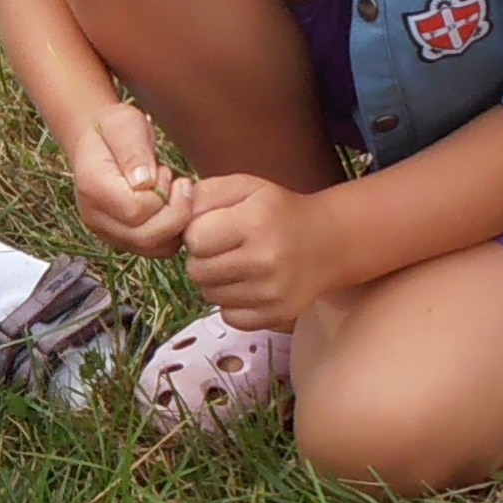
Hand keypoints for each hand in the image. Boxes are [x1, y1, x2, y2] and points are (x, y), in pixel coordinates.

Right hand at [61, 100, 195, 252]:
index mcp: (94, 188)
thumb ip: (135, 151)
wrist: (97, 139)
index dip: (162, 194)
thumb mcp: (125, 125)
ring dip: (176, 224)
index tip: (167, 171)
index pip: (137, 210)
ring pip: (153, 248)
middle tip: (180, 184)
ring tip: (174, 194)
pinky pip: (155, 249)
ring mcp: (107, 232)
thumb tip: (145, 182)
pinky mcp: (121, 238)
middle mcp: (95, 217)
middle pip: (146, 237)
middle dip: (176, 212)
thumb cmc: (114, 128)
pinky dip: (173, 232)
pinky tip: (172, 206)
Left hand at [180, 173, 349, 331]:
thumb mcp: (246, 187)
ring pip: (208, 295)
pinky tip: (249, 284)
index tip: (215, 229)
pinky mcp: (275, 316)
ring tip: (238, 264)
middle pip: (196, 271)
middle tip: (224, 248)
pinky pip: (228, 316)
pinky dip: (232, 303)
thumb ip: (204, 193)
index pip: (194, 239)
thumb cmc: (278, 211)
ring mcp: (271, 293)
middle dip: (203, 259)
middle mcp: (264, 260)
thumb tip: (173, 212)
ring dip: (216, 281)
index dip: (198, 233)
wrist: (329, 243)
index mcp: (255, 222)